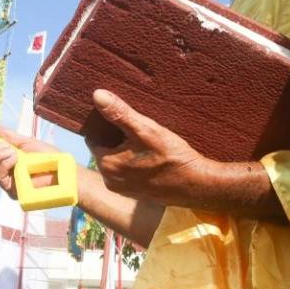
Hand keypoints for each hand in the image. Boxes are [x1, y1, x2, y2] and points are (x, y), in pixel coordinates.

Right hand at [0, 126, 59, 199]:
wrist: (62, 171)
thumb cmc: (49, 158)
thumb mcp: (28, 143)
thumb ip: (11, 137)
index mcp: (8, 161)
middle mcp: (5, 172)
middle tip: (4, 145)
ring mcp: (7, 182)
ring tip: (13, 152)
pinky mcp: (11, 190)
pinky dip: (4, 163)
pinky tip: (15, 159)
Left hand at [86, 89, 211, 206]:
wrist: (196, 185)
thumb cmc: (171, 157)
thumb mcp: (145, 129)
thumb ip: (119, 113)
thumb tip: (97, 95)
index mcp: (107, 165)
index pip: (93, 138)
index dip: (104, 125)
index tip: (119, 116)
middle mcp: (110, 180)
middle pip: (105, 150)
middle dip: (116, 137)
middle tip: (136, 125)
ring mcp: (123, 190)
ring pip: (118, 161)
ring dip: (126, 149)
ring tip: (144, 138)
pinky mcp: (136, 193)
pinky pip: (128, 172)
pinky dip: (135, 162)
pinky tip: (150, 154)